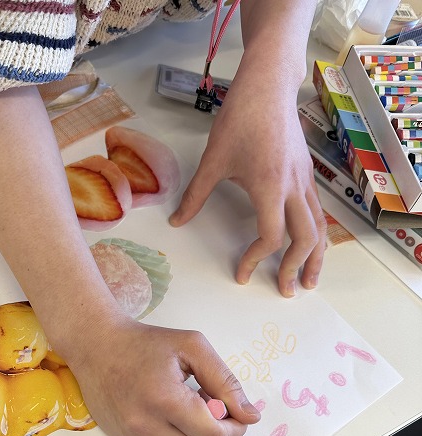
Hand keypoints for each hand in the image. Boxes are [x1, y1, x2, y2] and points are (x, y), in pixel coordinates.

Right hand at [65, 316, 260, 435]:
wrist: (95, 347)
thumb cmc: (145, 343)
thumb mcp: (192, 347)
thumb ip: (225, 381)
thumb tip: (250, 416)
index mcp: (164, 399)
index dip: (235, 430)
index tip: (239, 414)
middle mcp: (146, 426)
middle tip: (230, 421)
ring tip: (194, 406)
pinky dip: (179, 435)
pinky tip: (171, 411)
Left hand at [169, 70, 326, 297]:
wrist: (269, 85)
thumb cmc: (240, 118)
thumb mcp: (212, 159)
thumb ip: (194, 195)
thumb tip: (176, 222)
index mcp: (270, 187)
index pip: (271, 237)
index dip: (256, 259)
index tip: (242, 273)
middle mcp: (294, 187)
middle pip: (306, 238)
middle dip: (297, 268)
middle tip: (287, 291)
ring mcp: (305, 181)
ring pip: (320, 227)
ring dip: (315, 257)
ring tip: (310, 280)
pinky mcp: (307, 175)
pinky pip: (318, 213)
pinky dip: (316, 235)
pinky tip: (309, 247)